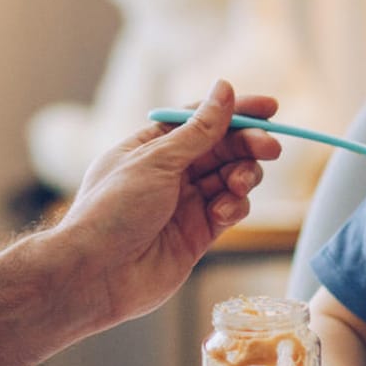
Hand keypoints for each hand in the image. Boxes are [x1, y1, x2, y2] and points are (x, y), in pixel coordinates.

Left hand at [58, 79, 281, 327]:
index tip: (270, 108)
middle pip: (221, 148)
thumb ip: (198, 130)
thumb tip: (223, 89)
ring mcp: (184, 204)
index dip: (236, 112)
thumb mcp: (156, 161)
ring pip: (230, 178)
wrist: (95, 276)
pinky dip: (234, 207)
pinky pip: (228, 210)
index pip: (201, 119)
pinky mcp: (196, 234)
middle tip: (270, 147)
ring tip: (239, 185)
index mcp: (151, 146)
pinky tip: (223, 213)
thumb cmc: (112, 211)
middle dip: (248, 145)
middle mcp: (169, 173)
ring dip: (243, 176)